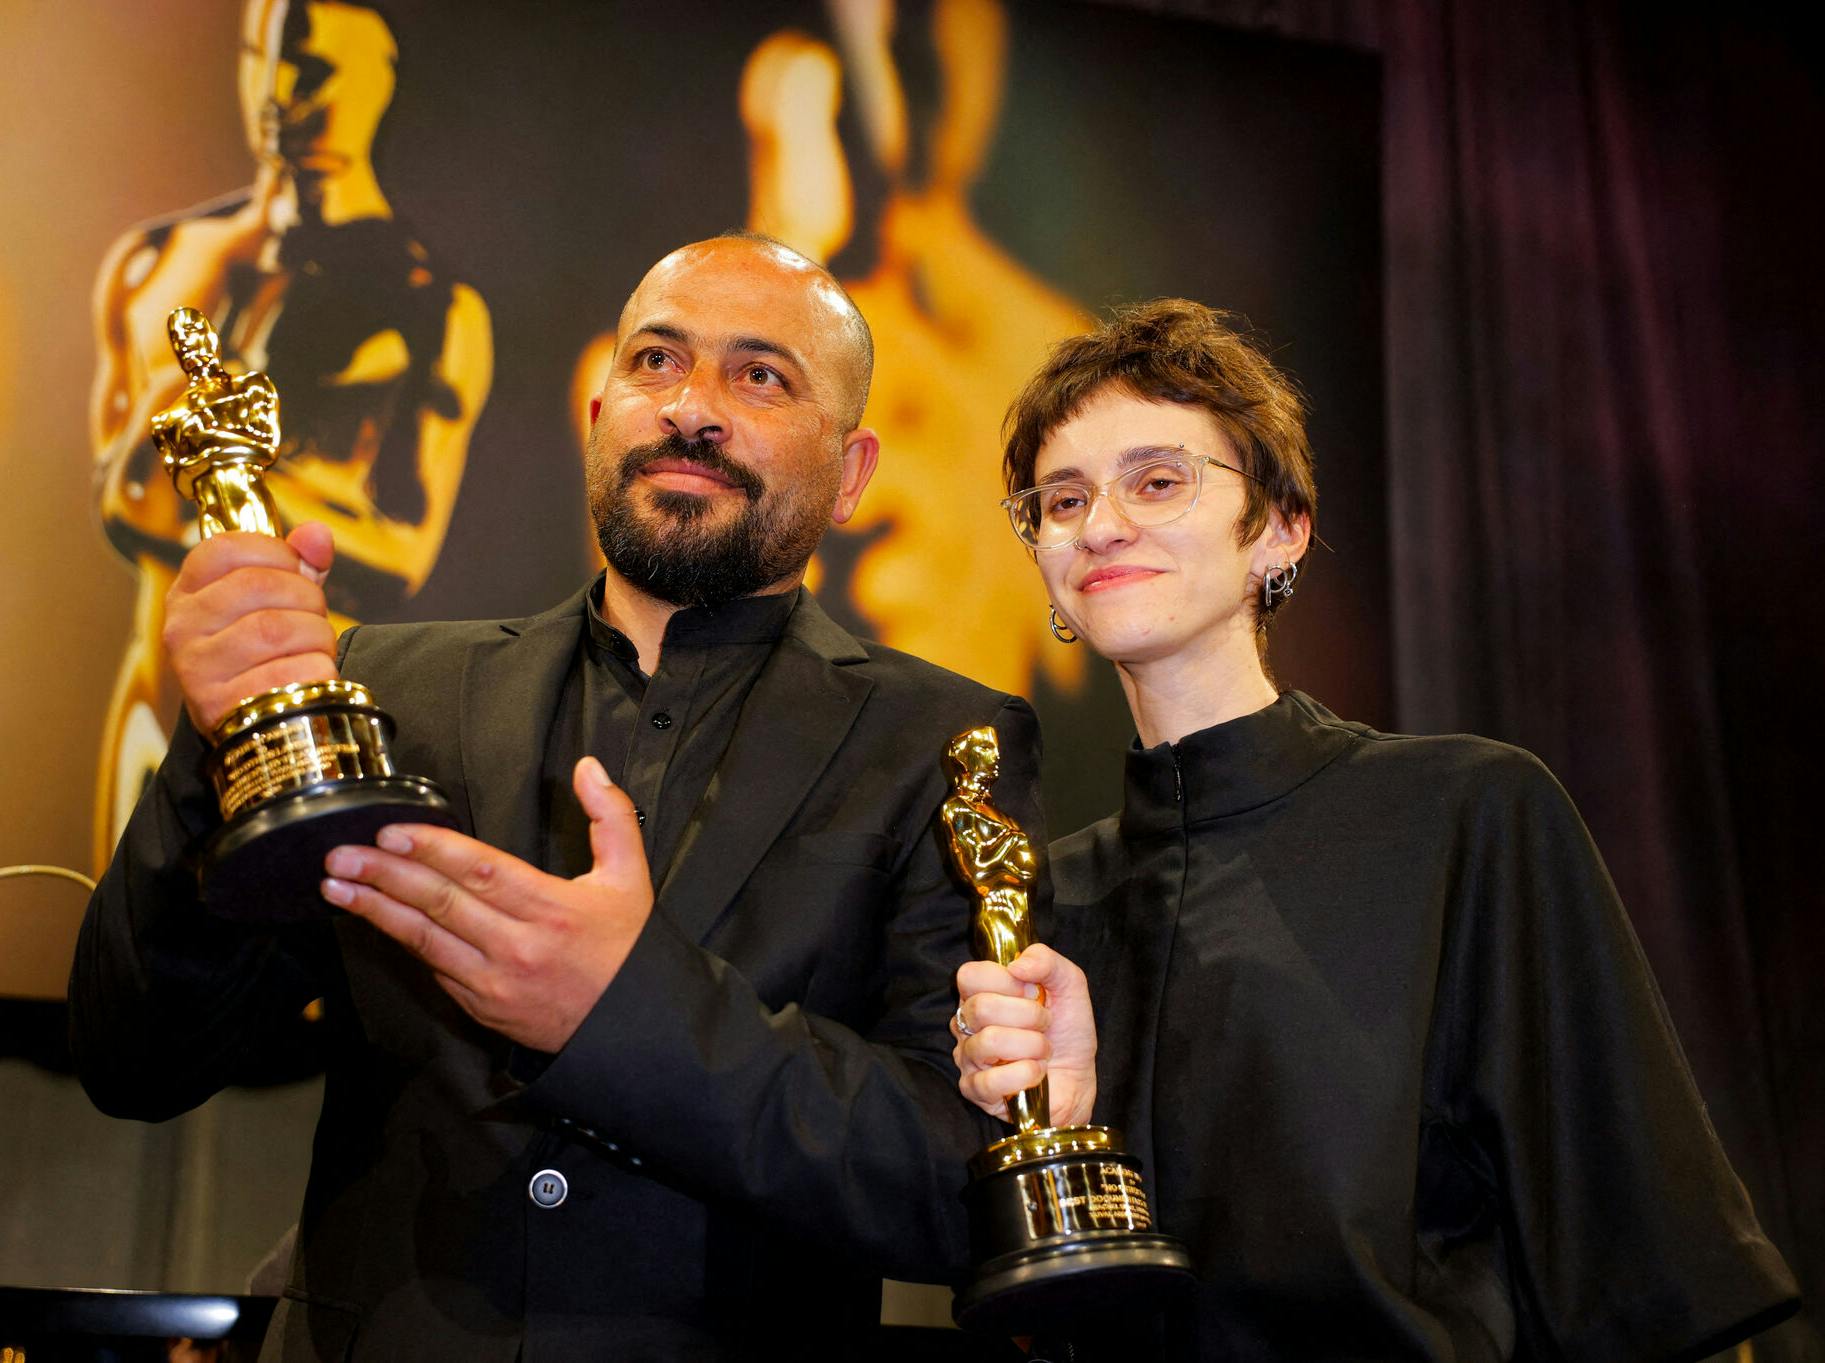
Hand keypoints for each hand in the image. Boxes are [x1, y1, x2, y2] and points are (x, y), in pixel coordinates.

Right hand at [163, 522, 337, 730]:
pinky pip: (288, 674)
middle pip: (260, 586)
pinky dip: (316, 670)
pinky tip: (311, 674)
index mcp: (189, 591)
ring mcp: (197, 667)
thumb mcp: (273, 600)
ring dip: (317, 636)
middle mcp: (183, 626)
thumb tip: (317, 534)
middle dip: (307, 598)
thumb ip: (297, 564)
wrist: (246, 720)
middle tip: (314, 616)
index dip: (276, 552)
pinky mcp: (221, 705)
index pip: (226, 547)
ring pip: (277, 629)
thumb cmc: (260, 651)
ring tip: (316, 647)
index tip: (297, 570)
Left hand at [321, 757, 653, 1052]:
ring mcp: (496, 983)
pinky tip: (377, 922)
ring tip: (337, 888)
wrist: (635, 1027)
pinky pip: (435, 971)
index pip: (481, 871)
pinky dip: (404, 944)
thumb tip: (587, 767)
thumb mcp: (631, 875)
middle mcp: (519, 947)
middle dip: (385, 876)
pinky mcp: (484, 1009)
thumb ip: (610, 815)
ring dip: (376, 912)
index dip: (432, 849)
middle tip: (341, 856)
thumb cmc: (629, 949)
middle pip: (440, 903)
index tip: (391, 833)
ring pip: (425, 941)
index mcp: (552, 908)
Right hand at [952, 943, 1096, 1126]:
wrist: (1078, 1079)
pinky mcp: (975, 1089)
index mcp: (982, 992)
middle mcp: (967, 1023)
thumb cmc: (1066, 1032)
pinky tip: (1037, 1073)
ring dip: (1031, 1046)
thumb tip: (1016, 965)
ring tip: (1043, 1051)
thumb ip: (1046, 961)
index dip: (1006, 982)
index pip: (969, 975)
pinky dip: (1026, 1074)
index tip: (1033, 993)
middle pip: (980, 1007)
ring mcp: (967, 1057)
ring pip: (989, 1041)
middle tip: (1044, 1025)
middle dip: (1028, 1015)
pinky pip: (990, 1081)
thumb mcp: (1069, 985)